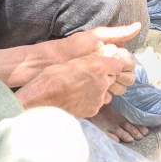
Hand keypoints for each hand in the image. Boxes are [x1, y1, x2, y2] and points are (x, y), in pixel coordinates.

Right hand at [15, 49, 134, 117]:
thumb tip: (102, 51)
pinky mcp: (93, 110)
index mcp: (98, 67)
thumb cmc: (52, 78)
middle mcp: (102, 83)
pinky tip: (79, 98)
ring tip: (82, 88)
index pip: (118, 64)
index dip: (112, 64)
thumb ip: (90, 58)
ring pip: (106, 91)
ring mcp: (99, 98)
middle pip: (113, 78)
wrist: (41, 100)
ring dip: (99, 89)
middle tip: (89, 77)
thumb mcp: (71, 61)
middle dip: (105, 76)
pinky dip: (92, 99)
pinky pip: (98, 102)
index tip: (106, 65)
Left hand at [59, 25, 139, 95]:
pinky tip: (99, 92)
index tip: (121, 65)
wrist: (47, 64)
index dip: (127, 64)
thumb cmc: (71, 48)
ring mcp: (99, 81)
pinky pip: (105, 97)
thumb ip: (117, 33)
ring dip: (115, 86)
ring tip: (106, 83)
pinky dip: (105, 95)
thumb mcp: (94, 36)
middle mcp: (106, 68)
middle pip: (126, 76)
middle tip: (113, 75)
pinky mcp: (91, 93)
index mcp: (109, 54)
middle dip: (122, 76)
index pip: (128, 62)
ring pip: (118, 88)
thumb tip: (139, 24)